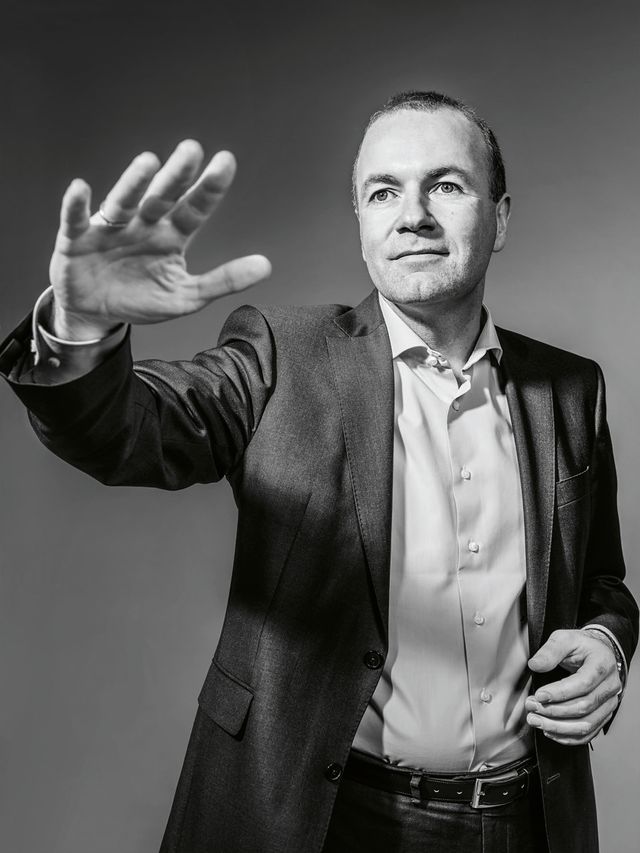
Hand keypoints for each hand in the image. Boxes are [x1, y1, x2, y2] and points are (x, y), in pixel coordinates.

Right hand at [49, 141, 271, 338]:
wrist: (96, 312)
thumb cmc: (140, 298)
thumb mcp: (186, 296)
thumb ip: (224, 280)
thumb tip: (265, 265)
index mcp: (170, 236)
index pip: (194, 208)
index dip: (209, 188)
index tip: (226, 161)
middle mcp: (143, 225)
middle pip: (161, 196)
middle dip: (176, 174)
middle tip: (192, 149)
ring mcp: (110, 230)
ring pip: (123, 202)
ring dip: (134, 183)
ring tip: (148, 163)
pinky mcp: (77, 240)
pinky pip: (75, 220)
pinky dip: (76, 205)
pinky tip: (81, 188)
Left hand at [525, 629, 621, 744]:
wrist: (596, 653)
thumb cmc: (581, 646)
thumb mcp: (564, 638)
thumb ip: (550, 650)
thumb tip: (535, 665)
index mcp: (602, 665)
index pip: (583, 684)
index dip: (559, 692)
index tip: (539, 695)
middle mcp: (610, 687)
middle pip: (584, 707)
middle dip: (554, 710)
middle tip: (532, 707)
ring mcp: (609, 703)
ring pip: (586, 724)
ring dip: (558, 727)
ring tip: (536, 721)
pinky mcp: (603, 715)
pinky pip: (588, 733)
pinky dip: (568, 736)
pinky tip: (550, 731)